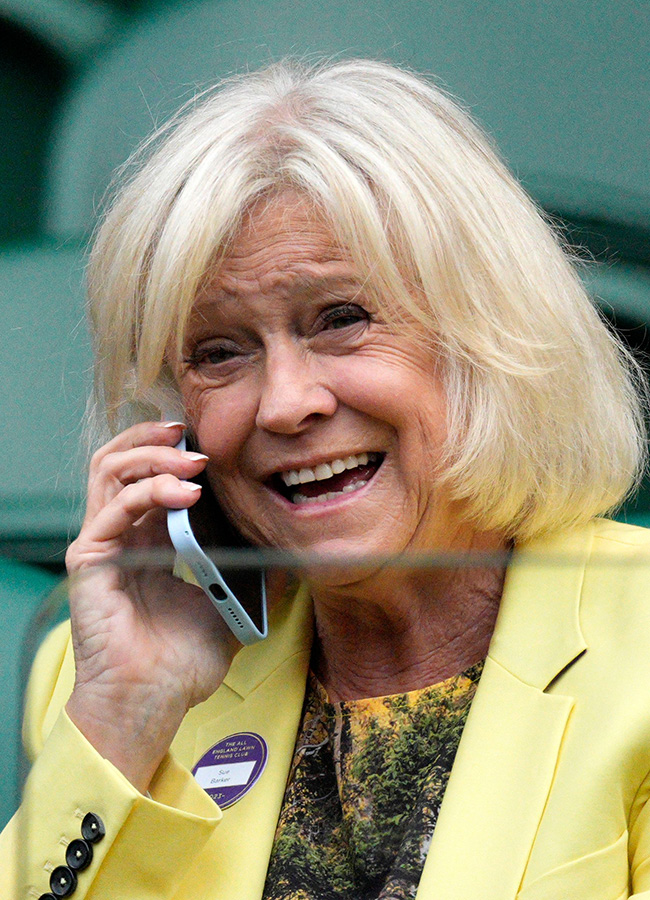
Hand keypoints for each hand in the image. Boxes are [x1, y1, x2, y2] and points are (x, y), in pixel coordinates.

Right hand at [65, 421, 238, 791]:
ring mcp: (102, 546)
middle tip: (192, 431)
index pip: (150, 474)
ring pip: (111, 472)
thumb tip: (291, 554)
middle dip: (156, 438)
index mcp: (149, 541)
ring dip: (153, 455)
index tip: (212, 438)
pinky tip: (185, 492)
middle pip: (122, 461)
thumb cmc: (181, 664)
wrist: (151, 705)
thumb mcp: (230, 609)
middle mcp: (122, 536)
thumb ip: (253, 578)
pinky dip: (149, 491)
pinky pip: (113, 509)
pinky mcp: (91, 562)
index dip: (175, 449)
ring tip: (193, 459)